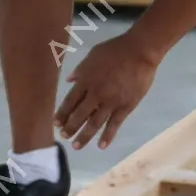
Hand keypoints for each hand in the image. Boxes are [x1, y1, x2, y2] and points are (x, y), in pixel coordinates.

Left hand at [55, 33, 160, 149]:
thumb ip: (80, 70)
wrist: (140, 52)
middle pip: (79, 115)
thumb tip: (69, 81)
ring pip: (94, 123)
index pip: (70, 101)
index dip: (62, 114)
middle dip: (70, 127)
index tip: (56, 123)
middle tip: (64, 136)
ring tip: (76, 146)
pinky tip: (101, 146)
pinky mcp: (125, 106)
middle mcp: (96, 94)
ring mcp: (111, 102)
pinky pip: (114, 124)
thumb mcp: (92, 55)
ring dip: (84, 136)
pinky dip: (108, 136)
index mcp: (86, 80)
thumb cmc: (115, 50)